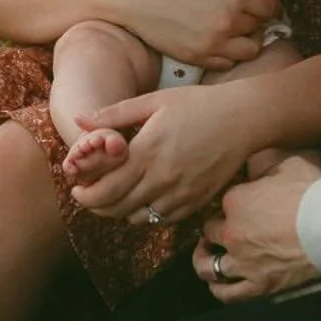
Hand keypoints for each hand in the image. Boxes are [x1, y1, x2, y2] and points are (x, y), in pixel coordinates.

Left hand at [68, 85, 253, 220]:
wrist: (244, 118)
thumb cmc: (198, 104)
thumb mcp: (154, 101)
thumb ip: (114, 114)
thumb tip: (78, 120)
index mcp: (148, 152)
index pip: (106, 188)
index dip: (85, 194)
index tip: (77, 188)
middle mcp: (163, 178)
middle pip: (118, 208)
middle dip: (97, 206)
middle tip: (89, 196)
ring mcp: (181, 193)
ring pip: (139, 218)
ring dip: (122, 210)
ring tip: (117, 195)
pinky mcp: (196, 202)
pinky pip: (163, 219)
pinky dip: (148, 213)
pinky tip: (145, 197)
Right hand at [110, 0, 280, 71]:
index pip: (271, 7)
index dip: (269, 3)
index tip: (262, 2)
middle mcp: (229, 22)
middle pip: (261, 27)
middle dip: (257, 19)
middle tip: (245, 12)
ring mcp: (214, 43)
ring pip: (250, 51)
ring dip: (247, 40)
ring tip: (235, 30)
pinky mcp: (197, 58)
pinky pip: (226, 63)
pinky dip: (228, 54)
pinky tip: (219, 41)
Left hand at [192, 154, 320, 301]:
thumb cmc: (313, 193)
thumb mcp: (287, 164)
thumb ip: (264, 166)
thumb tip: (255, 166)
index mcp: (235, 201)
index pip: (220, 203)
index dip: (227, 204)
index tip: (233, 206)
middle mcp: (232, 233)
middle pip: (209, 233)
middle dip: (212, 230)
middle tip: (217, 229)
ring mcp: (243, 262)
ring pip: (208, 267)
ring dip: (204, 261)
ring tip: (207, 257)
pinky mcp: (259, 284)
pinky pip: (228, 294)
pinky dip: (219, 290)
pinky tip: (218, 285)